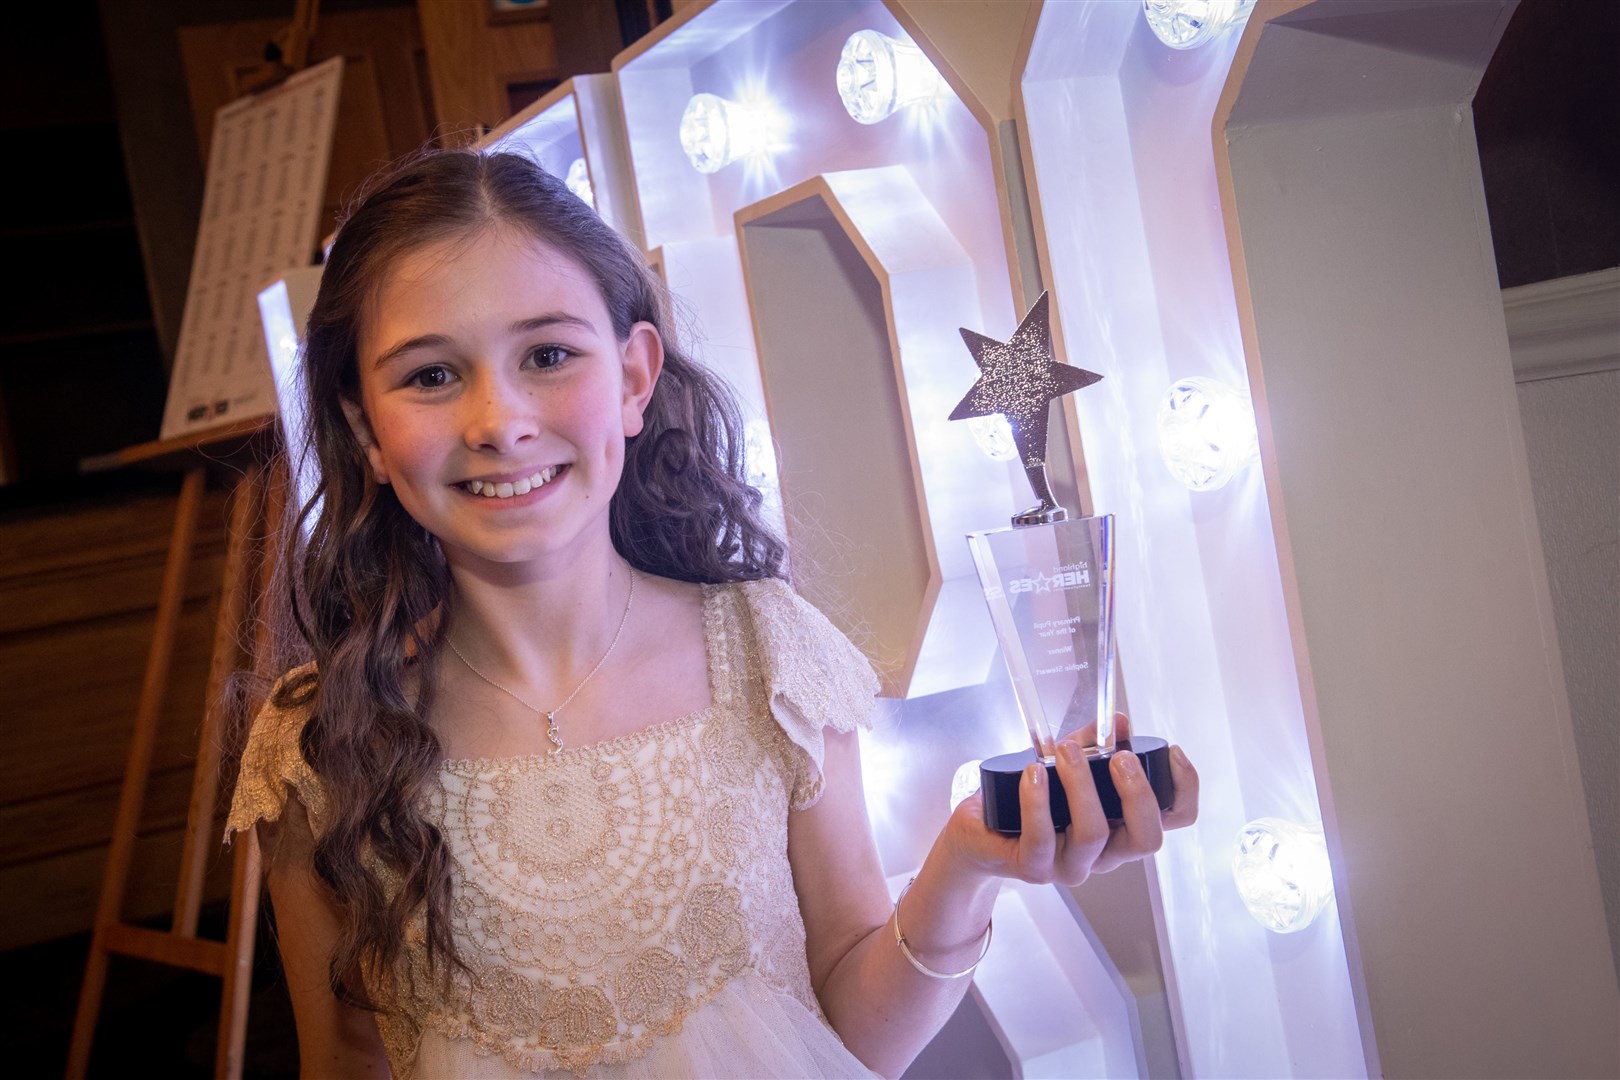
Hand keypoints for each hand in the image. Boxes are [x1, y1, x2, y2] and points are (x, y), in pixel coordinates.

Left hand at [942, 713, 1199, 886]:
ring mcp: (1071, 865)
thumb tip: (1118, 721)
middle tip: (1119, 758)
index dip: (1185, 789)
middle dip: (1138, 794)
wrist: (979, 834)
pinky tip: (1034, 773)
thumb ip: (1093, 744)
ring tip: (1067, 751)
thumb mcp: (1065, 768)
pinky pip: (1041, 838)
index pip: (1174, 820)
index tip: (1172, 752)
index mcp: (1122, 828)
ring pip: (1094, 835)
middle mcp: (1105, 853)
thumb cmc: (1029, 800)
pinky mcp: (1033, 867)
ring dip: (1082, 786)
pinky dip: (1038, 802)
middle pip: (1147, 839)